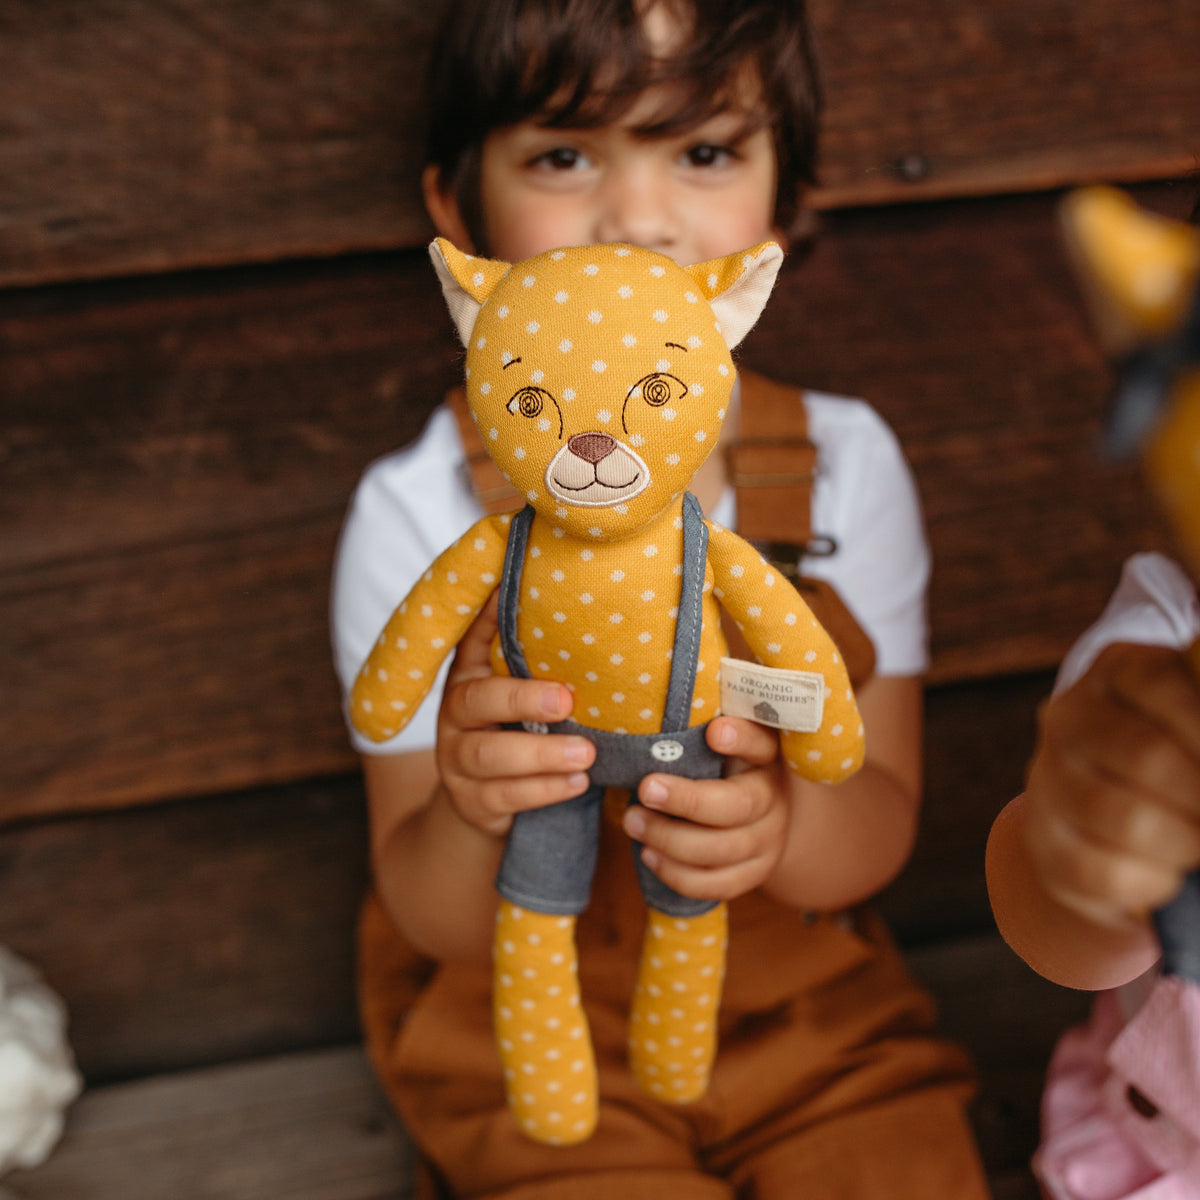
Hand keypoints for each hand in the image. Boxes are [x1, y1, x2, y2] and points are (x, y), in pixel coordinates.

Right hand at [436, 592, 594, 837]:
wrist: (480, 799)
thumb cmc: (512, 728)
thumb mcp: (515, 687)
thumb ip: (529, 652)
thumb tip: (551, 591)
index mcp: (467, 676)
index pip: (471, 642)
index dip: (488, 623)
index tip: (516, 605)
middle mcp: (453, 714)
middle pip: (476, 701)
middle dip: (522, 700)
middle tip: (568, 703)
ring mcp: (455, 761)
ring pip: (490, 756)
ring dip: (542, 755)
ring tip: (586, 753)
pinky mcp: (471, 801)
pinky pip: (504, 797)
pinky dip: (544, 790)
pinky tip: (577, 782)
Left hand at [622, 715, 790, 901]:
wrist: (759, 815)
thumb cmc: (723, 767)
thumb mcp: (719, 741)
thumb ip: (698, 732)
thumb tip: (655, 733)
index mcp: (765, 758)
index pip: (761, 744)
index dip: (741, 738)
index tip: (713, 732)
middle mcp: (774, 799)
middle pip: (739, 806)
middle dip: (687, 800)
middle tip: (645, 789)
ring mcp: (769, 842)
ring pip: (723, 851)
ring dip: (670, 840)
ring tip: (632, 822)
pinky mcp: (753, 875)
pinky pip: (716, 885)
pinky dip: (677, 875)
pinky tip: (648, 855)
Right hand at [1024, 641, 1199, 929]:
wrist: (1108, 804)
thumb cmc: (1177, 749)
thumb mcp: (1191, 715)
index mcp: (1115, 670)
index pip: (1158, 682)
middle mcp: (1068, 717)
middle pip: (1146, 755)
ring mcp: (1048, 779)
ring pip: (1123, 817)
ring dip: (1185, 842)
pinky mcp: (1043, 840)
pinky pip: (1099, 870)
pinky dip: (1151, 881)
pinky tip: (1171, 876)